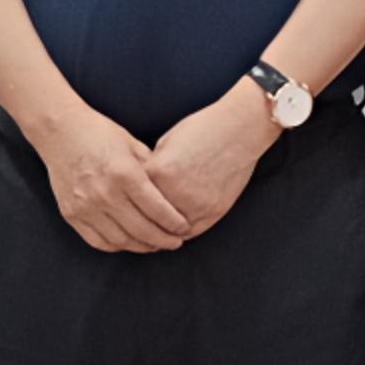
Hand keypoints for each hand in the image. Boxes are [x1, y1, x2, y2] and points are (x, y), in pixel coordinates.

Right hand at [27, 102, 194, 254]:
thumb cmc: (101, 133)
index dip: (174, 223)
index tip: (185, 229)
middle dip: (163, 240)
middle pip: (141, 230)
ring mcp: (85, 206)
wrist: (59, 131)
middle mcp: (104, 194)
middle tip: (176, 242)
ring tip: (156, 244)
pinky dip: (117, 246)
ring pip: (120, 240)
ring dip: (142, 246)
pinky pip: (98, 241)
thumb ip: (152, 170)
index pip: (157, 209)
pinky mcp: (71, 214)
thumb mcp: (133, 145)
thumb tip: (173, 193)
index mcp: (125, 174)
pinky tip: (130, 242)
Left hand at [141, 85, 273, 240]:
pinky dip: (182, 232)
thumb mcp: (167, 144)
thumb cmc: (203, 130)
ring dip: (161, 234)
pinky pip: (191, 231)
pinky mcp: (213, 210)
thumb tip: (141, 188)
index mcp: (158, 171)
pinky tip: (176, 229)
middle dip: (140, 224)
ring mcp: (195, 204)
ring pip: (168, 232)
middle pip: (147, 219)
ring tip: (154, 235)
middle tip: (133, 230)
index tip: (123, 209)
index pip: (132, 198)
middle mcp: (174, 191)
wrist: (240, 129)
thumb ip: (152, 169)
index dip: (128, 204)